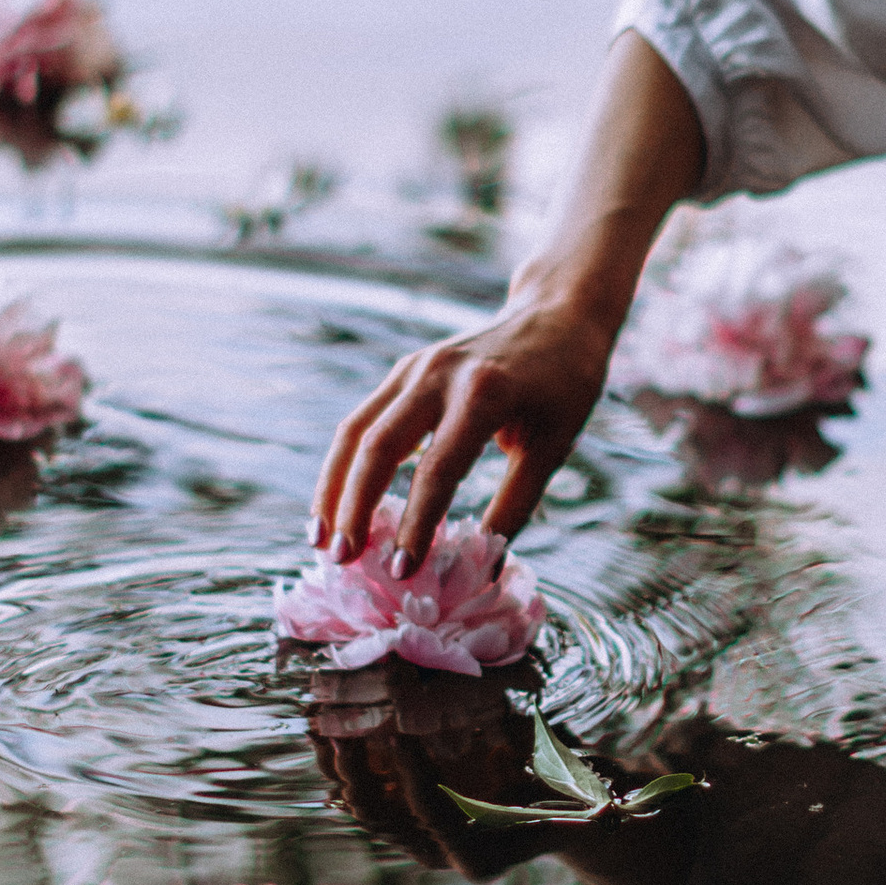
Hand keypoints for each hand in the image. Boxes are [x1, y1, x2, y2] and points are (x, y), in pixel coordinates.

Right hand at [313, 282, 617, 566]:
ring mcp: (415, 367)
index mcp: (484, 393)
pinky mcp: (404, 370)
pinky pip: (363, 419)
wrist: (558, 312)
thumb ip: (516, 506)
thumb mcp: (554, 445)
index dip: (416, 525)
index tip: (403, 572)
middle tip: (341, 560)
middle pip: (378, 445)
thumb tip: (486, 570)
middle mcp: (439, 375)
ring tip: (320, 540)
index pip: (438, 469)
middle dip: (354, 507)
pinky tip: (337, 504)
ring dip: (333, 487)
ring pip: (355, 430)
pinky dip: (345, 464)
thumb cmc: (565, 384)